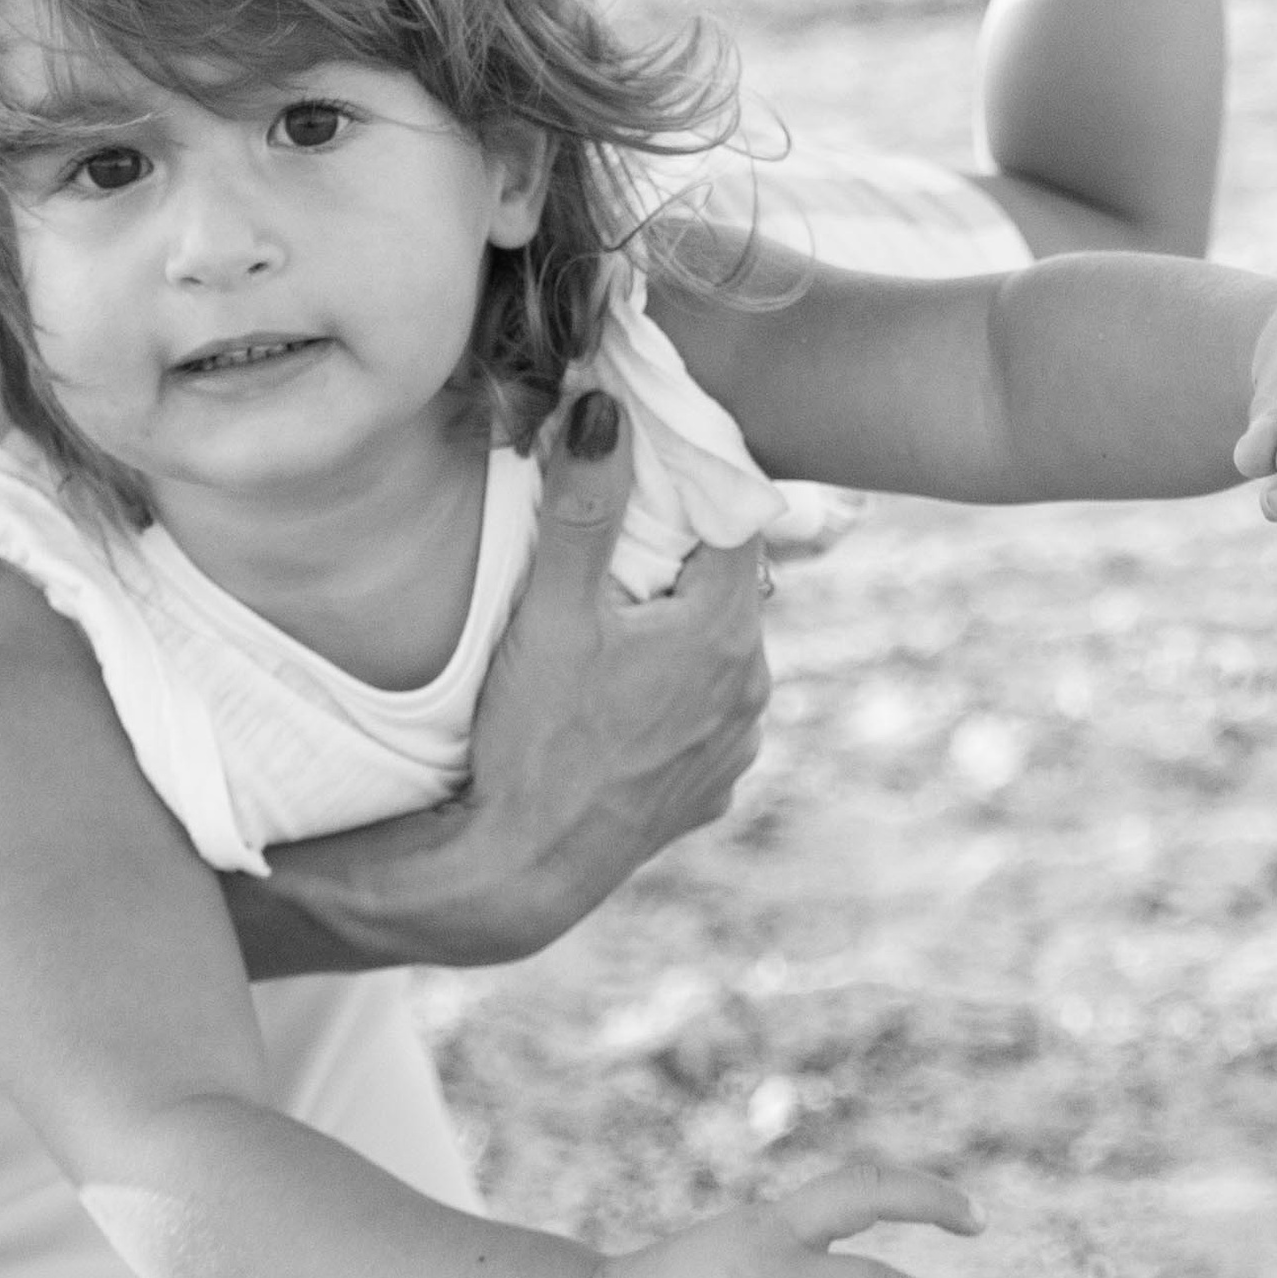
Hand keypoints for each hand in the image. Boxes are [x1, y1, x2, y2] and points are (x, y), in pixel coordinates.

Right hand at [458, 385, 770, 953]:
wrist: (522, 870)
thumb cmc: (533, 736)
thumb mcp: (551, 610)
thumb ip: (583, 504)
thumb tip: (606, 406)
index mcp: (727, 629)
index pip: (734, 518)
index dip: (689, 487)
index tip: (644, 467)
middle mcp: (754, 686)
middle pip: (727, 583)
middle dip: (678, 556)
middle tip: (613, 539)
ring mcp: (738, 743)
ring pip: (718, 647)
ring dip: (677, 626)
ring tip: (610, 621)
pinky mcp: (712, 787)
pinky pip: (704, 710)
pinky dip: (672, 690)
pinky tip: (616, 695)